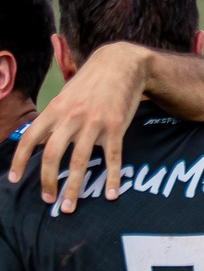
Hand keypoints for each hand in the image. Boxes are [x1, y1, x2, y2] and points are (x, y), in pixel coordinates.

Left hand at [9, 44, 148, 211]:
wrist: (122, 64)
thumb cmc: (91, 82)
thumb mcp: (66, 95)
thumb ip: (55, 118)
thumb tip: (42, 143)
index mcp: (56, 109)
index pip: (31, 138)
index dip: (20, 160)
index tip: (15, 179)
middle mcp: (72, 117)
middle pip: (52, 154)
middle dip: (47, 181)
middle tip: (48, 200)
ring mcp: (94, 123)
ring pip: (79, 161)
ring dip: (73, 187)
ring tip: (69, 207)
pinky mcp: (116, 127)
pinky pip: (112, 157)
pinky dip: (111, 178)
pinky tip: (110, 195)